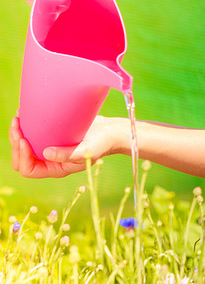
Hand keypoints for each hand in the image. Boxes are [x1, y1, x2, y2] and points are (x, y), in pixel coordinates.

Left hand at [9, 115, 123, 177]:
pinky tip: (25, 114)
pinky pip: (32, 134)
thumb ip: (67, 155)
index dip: (22, 156)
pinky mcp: (51, 135)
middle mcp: (48, 160)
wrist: (109, 131)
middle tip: (17, 126)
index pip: (28, 169)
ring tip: (18, 118)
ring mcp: (49, 147)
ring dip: (16, 133)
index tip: (25, 140)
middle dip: (15, 143)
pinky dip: (26, 125)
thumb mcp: (86, 151)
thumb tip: (45, 153)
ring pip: (23, 145)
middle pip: (21, 157)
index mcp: (54, 168)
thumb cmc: (101, 144)